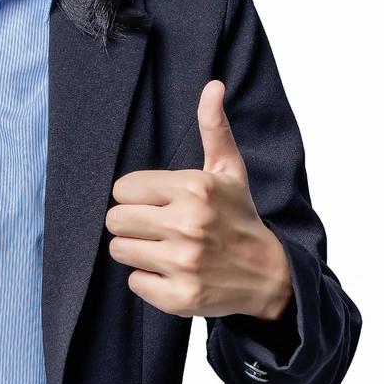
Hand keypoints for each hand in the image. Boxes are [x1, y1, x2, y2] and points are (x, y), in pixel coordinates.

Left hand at [104, 79, 291, 319]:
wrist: (269, 275)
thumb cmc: (239, 216)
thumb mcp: (229, 170)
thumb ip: (213, 127)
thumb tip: (213, 85)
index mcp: (194, 188)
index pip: (123, 188)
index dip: (135, 196)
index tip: (157, 202)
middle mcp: (188, 224)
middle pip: (114, 219)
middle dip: (129, 223)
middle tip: (155, 226)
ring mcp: (185, 263)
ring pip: (119, 250)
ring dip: (135, 251)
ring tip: (162, 248)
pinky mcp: (181, 297)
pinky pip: (134, 283)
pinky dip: (148, 281)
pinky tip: (171, 273)